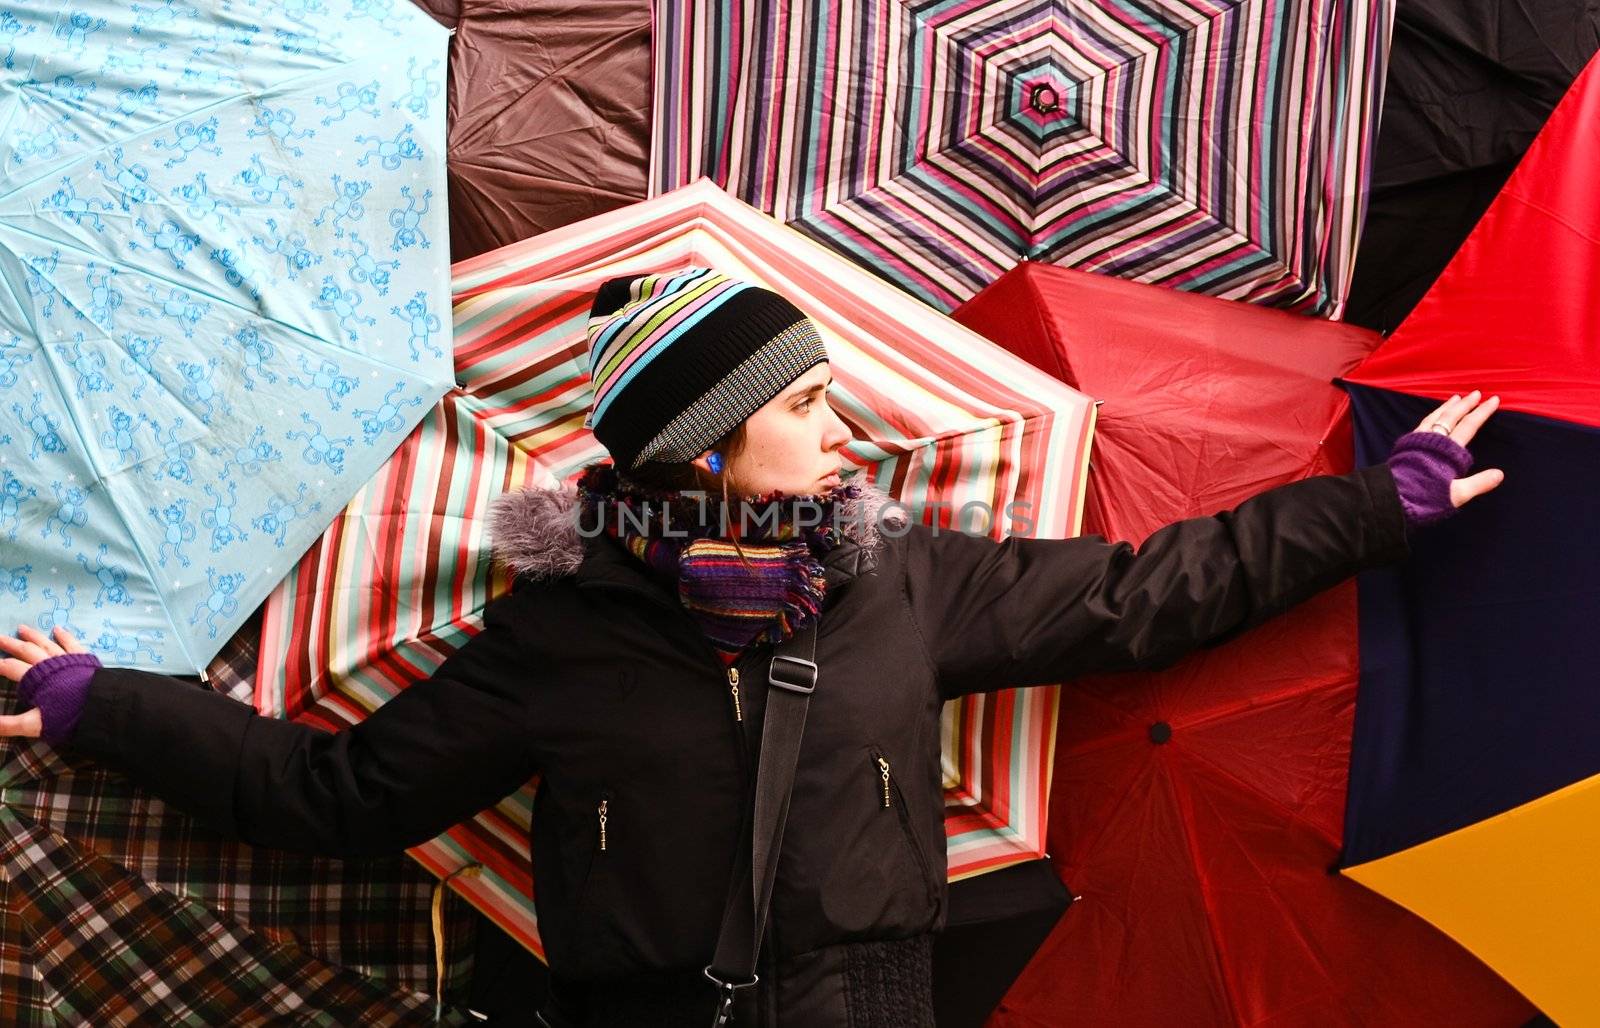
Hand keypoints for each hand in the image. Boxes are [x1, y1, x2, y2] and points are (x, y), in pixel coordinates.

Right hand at [0, 625, 87, 738]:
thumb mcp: (34, 724)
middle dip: (10, 644)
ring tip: (22, 628)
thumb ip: (8, 725)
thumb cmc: (65, 717)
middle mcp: (48, 665)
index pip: (11, 668)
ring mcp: (66, 660)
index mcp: (34, 679)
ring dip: (33, 636)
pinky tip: (58, 629)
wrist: (99, 707)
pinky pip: (71, 643)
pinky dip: (64, 636)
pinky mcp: (83, 659)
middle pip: (26, 651)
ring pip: (46, 643)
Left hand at [1413, 390, 1504, 507]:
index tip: (1493, 400)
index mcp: (1448, 451)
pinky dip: (1433, 414)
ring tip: (1456, 398)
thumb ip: (1478, 483)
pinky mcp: (1408, 444)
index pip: (1469, 425)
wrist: (1392, 496)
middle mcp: (1433, 440)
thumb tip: (1500, 474)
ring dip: (1448, 406)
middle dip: (1466, 404)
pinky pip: (1424, 422)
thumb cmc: (1425, 497)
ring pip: (1436, 416)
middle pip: (1452, 416)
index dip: (1482, 412)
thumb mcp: (1455, 494)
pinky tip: (1434, 414)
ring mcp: (1418, 440)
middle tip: (1477, 393)